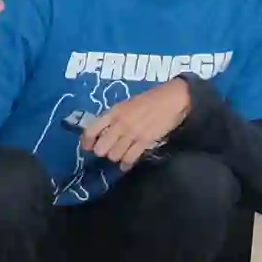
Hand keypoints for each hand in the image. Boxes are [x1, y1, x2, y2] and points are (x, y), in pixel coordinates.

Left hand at [78, 76, 193, 170]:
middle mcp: (120, 124)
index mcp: (114, 111)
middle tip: (109, 149)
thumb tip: (104, 132)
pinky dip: (126, 164)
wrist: (175, 98)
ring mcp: (132, 133)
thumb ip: (115, 117)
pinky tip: (127, 163)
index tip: (88, 147)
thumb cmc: (152, 98)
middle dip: (103, 151)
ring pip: (114, 156)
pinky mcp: (145, 141)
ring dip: (116, 157)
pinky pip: (129, 158)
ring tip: (121, 153)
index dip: (86, 142)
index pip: (91, 130)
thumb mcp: (128, 104)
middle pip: (101, 149)